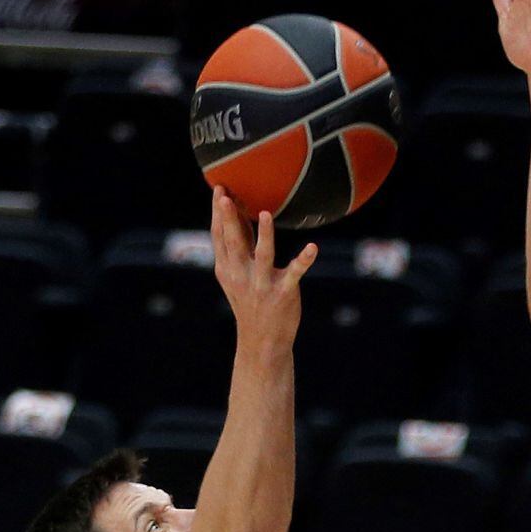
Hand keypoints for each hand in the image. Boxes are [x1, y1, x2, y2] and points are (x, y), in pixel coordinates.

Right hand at [210, 186, 317, 345]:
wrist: (262, 342)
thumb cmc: (250, 302)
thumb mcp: (235, 277)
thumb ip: (236, 248)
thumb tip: (236, 213)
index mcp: (227, 269)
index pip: (219, 237)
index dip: (218, 214)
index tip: (219, 189)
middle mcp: (242, 275)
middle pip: (234, 242)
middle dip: (230, 219)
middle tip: (227, 196)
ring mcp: (263, 284)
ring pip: (263, 256)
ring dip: (264, 235)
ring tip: (265, 214)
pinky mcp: (284, 293)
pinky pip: (295, 273)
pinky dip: (304, 260)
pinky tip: (313, 248)